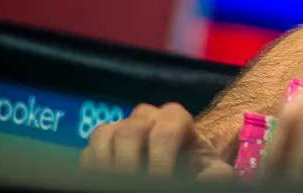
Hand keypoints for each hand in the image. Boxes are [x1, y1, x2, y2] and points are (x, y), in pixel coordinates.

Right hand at [79, 102, 232, 178]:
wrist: (179, 162)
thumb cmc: (194, 163)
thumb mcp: (209, 167)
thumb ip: (214, 172)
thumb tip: (212, 178)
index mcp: (174, 118)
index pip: (165, 130)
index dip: (161, 160)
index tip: (161, 182)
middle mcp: (145, 117)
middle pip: (129, 130)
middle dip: (130, 163)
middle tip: (135, 184)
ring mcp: (120, 127)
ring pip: (104, 135)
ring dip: (107, 163)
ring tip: (117, 183)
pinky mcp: (101, 144)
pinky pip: (87, 152)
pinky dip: (92, 170)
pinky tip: (103, 182)